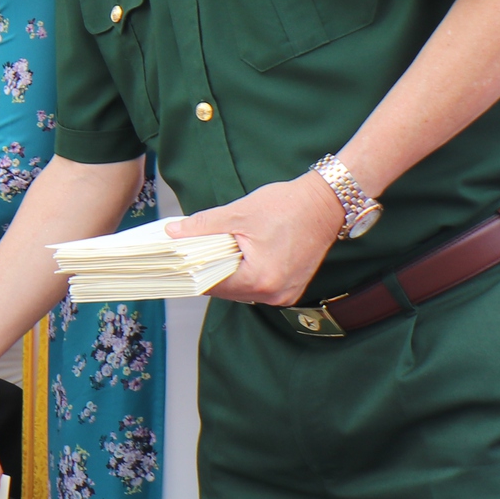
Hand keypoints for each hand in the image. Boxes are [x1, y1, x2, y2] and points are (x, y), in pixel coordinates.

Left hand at [172, 173, 346, 305]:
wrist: (326, 204)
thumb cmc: (288, 206)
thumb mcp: (238, 212)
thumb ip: (202, 226)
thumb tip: (173, 233)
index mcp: (260, 279)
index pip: (211, 284)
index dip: (191, 271)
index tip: (177, 261)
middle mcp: (274, 294)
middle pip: (225, 290)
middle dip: (208, 271)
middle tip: (194, 252)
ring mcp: (285, 294)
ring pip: (241, 290)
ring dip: (227, 273)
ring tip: (218, 251)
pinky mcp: (290, 289)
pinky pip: (257, 287)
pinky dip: (245, 274)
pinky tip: (239, 256)